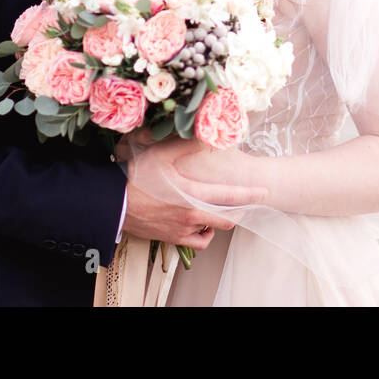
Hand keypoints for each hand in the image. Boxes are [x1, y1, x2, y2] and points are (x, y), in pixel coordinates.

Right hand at [118, 134, 267, 248]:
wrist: (113, 205)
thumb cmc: (136, 178)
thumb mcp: (161, 155)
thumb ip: (187, 146)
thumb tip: (208, 136)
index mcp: (192, 194)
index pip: (230, 197)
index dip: (250, 195)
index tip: (265, 192)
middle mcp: (191, 215)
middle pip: (227, 219)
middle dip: (242, 211)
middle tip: (250, 204)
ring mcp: (181, 229)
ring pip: (212, 230)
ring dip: (220, 222)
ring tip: (221, 210)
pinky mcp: (171, 238)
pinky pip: (197, 241)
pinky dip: (204, 234)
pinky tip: (202, 224)